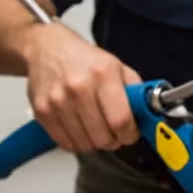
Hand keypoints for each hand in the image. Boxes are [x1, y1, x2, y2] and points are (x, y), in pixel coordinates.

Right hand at [22, 22, 141, 152]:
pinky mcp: (42, 111)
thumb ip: (136, 92)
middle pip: (103, 137)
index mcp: (103, 74)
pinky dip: (76, 141)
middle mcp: (79, 87)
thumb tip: (150, 115)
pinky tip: (80, 128)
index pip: (121, 120)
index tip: (131, 134)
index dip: (130, 134)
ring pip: (84, 144)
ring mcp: (58, 100)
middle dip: (114, 140)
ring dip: (95, 142)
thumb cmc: (84, 59)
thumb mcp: (118, 66)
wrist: (47, 48)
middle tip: (114, 132)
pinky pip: (65, 143)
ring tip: (96, 127)